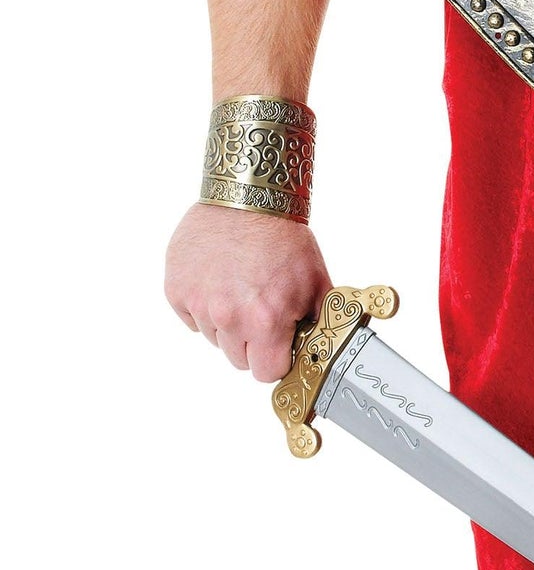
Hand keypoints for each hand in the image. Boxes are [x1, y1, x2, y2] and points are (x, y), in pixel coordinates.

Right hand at [164, 201, 331, 380]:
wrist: (247, 196)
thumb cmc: (282, 236)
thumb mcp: (316, 281)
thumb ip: (317, 323)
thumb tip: (321, 352)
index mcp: (265, 321)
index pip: (266, 372)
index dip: (275, 358)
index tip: (278, 344)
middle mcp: (229, 318)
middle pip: (238, 359)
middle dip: (251, 341)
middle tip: (260, 309)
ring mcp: (199, 304)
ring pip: (213, 338)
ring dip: (226, 322)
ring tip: (240, 287)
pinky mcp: (176, 289)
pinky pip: (190, 317)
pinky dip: (202, 305)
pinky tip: (218, 279)